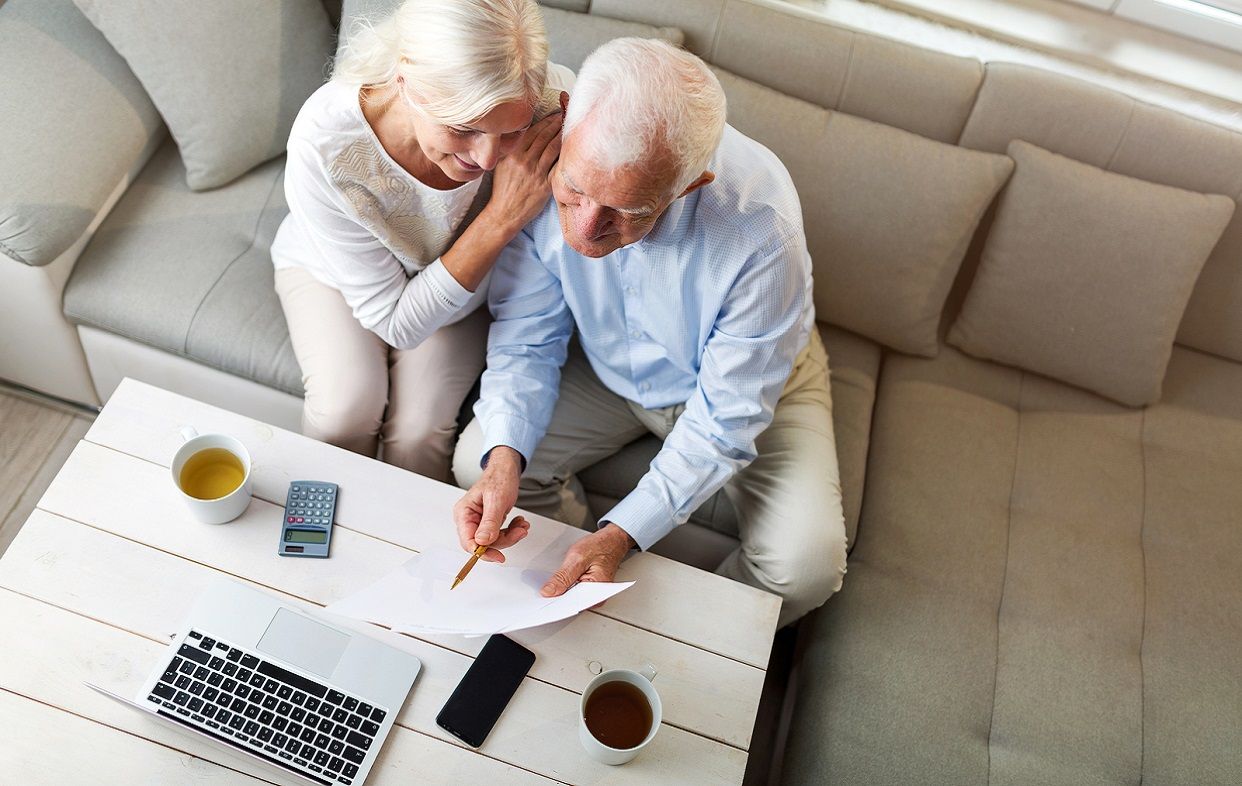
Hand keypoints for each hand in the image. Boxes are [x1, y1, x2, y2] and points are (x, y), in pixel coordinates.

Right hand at [452, 447, 528, 561]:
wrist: (506, 469)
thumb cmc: (499, 478)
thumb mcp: (496, 499)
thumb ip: (489, 522)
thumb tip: (482, 542)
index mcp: (464, 513)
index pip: (468, 541)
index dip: (482, 552)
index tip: (498, 556)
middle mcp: (469, 519)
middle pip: (482, 544)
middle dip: (504, 540)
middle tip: (519, 532)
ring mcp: (479, 522)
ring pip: (493, 541)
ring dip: (510, 535)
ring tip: (521, 525)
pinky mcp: (489, 523)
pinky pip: (499, 534)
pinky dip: (511, 531)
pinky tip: (519, 523)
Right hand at [484, 95, 565, 231]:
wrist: (504, 213)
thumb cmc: (502, 189)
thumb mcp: (501, 164)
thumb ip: (512, 149)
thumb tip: (523, 133)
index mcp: (513, 154)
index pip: (532, 131)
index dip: (546, 121)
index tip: (554, 113)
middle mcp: (524, 161)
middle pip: (544, 136)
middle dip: (557, 123)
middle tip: (566, 115)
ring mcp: (536, 173)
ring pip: (552, 148)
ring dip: (563, 136)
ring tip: (570, 127)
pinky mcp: (545, 186)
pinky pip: (558, 168)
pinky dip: (565, 157)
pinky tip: (572, 149)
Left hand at [540, 523, 635, 597]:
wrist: (611, 541)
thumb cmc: (600, 546)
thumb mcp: (577, 558)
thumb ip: (563, 577)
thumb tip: (549, 592)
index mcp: (596, 592)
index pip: (571, 604)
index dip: (555, 602)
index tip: (544, 596)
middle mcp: (596, 598)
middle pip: (570, 603)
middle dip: (557, 596)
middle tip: (547, 589)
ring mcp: (592, 595)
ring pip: (570, 598)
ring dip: (561, 591)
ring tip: (555, 583)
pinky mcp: (588, 590)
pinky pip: (573, 593)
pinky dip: (565, 587)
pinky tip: (561, 582)